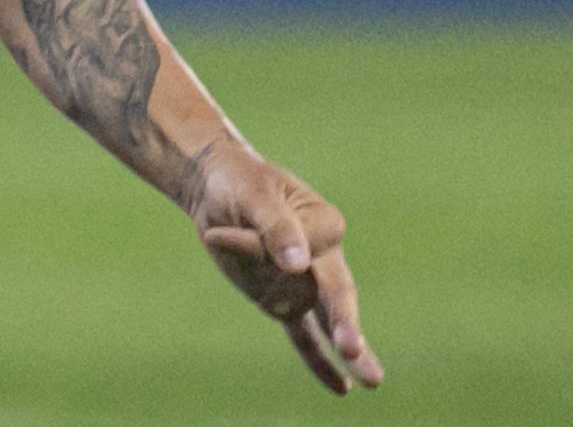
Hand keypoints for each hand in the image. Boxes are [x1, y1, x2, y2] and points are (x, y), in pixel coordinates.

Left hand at [183, 140, 383, 394]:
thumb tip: (298, 264)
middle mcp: (324, 257)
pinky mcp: (283, 300)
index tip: (220, 233)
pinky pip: (304, 336)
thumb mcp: (253, 194)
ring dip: (316, 330)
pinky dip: (319, 362)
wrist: (217, 188)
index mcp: (325, 223)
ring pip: (310, 315)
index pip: (300, 249)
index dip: (257, 246)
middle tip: (352, 350)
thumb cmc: (240, 183)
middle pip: (337, 294)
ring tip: (355, 365)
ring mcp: (304, 283)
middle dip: (344, 323)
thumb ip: (275, 227)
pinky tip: (341, 388)